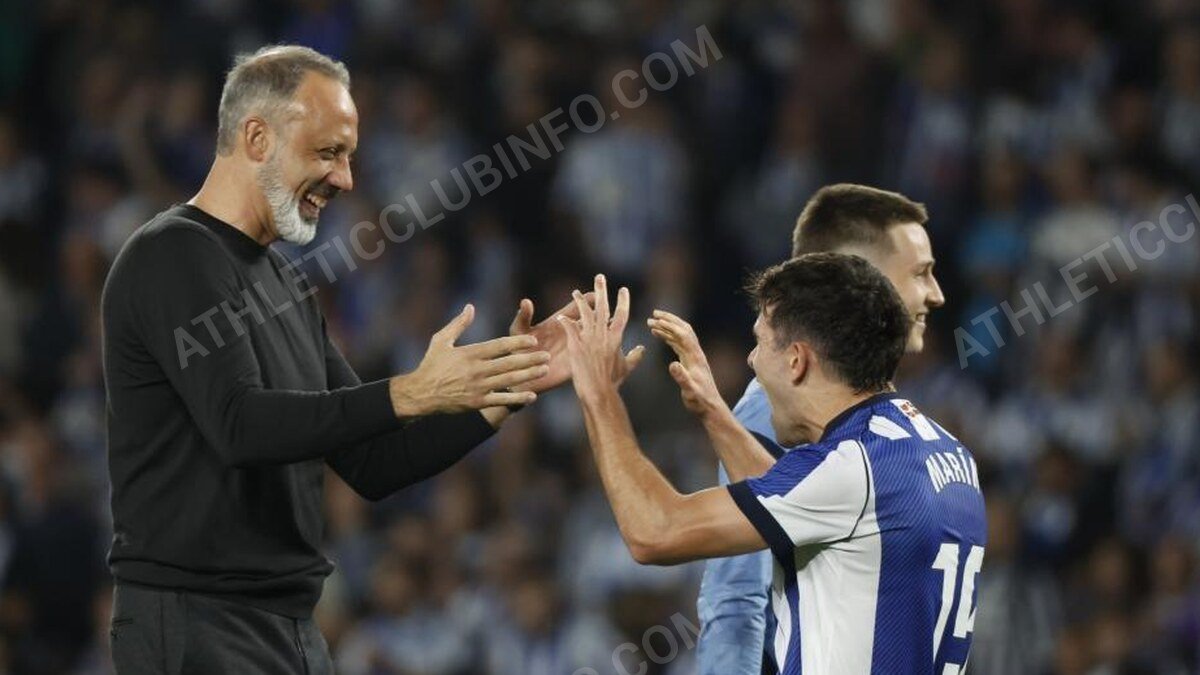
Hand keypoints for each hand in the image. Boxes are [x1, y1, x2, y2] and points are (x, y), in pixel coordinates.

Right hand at [390, 304, 549, 416]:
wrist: (421, 393)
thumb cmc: (431, 364)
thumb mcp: (441, 340)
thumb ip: (458, 324)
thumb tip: (470, 306)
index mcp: (470, 353)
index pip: (499, 346)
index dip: (518, 342)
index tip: (533, 340)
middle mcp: (476, 370)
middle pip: (509, 362)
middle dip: (530, 358)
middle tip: (547, 355)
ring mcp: (478, 387)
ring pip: (509, 380)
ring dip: (529, 375)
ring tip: (544, 370)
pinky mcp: (478, 402)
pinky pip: (501, 400)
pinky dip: (517, 398)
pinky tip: (532, 395)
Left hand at [508, 293, 613, 393]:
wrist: (520, 377)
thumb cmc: (517, 351)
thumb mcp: (519, 331)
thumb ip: (523, 316)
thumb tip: (526, 301)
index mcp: (560, 321)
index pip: (580, 305)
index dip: (588, 298)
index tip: (595, 295)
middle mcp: (571, 332)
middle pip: (593, 318)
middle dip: (603, 312)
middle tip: (610, 310)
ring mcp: (576, 347)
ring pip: (596, 336)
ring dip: (605, 331)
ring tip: (611, 327)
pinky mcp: (576, 362)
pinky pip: (592, 355)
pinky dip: (601, 350)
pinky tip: (606, 347)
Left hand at [558, 275, 643, 399]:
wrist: (599, 392)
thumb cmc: (613, 382)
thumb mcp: (626, 367)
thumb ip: (635, 356)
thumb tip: (642, 348)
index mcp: (617, 337)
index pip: (621, 314)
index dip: (623, 301)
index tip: (623, 289)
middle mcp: (604, 334)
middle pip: (603, 307)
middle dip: (601, 290)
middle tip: (599, 277)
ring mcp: (589, 339)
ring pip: (585, 314)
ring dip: (579, 302)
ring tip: (575, 292)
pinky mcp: (576, 346)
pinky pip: (569, 328)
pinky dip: (565, 321)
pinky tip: (560, 317)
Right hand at [647, 310, 723, 419]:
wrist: (710, 407)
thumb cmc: (700, 401)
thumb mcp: (690, 391)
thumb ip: (681, 378)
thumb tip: (672, 364)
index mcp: (695, 357)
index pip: (683, 335)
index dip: (670, 326)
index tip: (656, 320)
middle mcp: (695, 353)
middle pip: (684, 329)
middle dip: (669, 320)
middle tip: (654, 314)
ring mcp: (693, 356)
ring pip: (680, 335)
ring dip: (667, 327)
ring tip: (652, 323)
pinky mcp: (689, 361)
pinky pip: (678, 344)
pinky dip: (668, 337)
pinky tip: (660, 335)